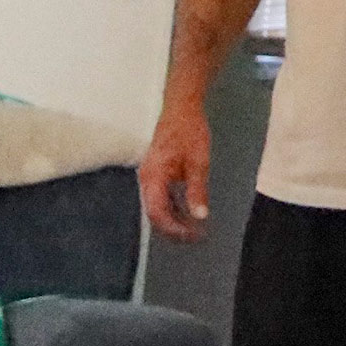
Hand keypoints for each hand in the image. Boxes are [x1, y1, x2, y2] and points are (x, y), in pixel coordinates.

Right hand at [139, 101, 213, 239]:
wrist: (181, 109)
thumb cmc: (188, 130)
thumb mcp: (198, 162)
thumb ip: (197, 190)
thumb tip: (199, 215)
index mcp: (153, 176)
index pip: (157, 213)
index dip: (173, 229)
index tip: (191, 235)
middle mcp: (147, 179)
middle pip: (154, 214)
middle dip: (174, 229)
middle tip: (197, 236)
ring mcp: (149, 177)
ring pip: (158, 208)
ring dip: (175, 220)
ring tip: (196, 228)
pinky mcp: (155, 175)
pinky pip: (161, 198)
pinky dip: (174, 208)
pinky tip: (188, 213)